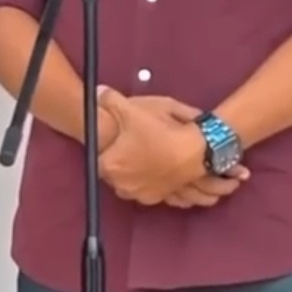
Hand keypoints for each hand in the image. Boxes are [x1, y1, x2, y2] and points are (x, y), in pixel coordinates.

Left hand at [97, 87, 207, 204]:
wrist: (195, 152)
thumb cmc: (159, 132)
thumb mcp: (132, 109)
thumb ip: (110, 99)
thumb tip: (97, 92)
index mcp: (110, 167)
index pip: (96, 158)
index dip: (105, 145)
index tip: (114, 135)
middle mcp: (121, 186)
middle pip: (114, 171)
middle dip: (119, 158)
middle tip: (130, 140)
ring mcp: (141, 195)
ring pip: (131, 182)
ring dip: (134, 170)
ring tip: (145, 152)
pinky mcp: (159, 198)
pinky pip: (149, 189)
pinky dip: (151, 179)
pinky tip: (157, 166)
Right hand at [122, 96, 249, 206]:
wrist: (102, 133)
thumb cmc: (134, 118)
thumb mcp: (164, 106)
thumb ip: (186, 114)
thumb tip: (203, 118)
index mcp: (181, 157)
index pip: (212, 166)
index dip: (229, 169)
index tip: (243, 170)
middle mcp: (173, 178)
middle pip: (205, 187)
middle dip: (223, 185)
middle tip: (238, 182)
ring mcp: (159, 190)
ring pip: (189, 198)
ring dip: (206, 195)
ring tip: (221, 193)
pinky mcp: (146, 194)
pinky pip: (171, 201)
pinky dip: (185, 199)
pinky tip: (190, 199)